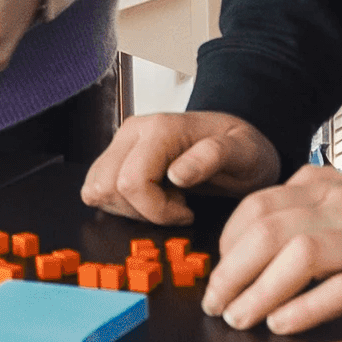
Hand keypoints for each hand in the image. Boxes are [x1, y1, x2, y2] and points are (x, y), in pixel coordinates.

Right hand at [84, 108, 280, 223]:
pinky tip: (154, 198)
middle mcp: (133, 131)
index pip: (131, 182)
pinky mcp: (117, 157)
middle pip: (106, 187)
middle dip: (141, 211)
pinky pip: (99, 189)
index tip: (187, 212)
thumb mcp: (245, 152)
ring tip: (165, 200)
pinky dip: (123, 204)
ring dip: (129, 208)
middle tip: (176, 207)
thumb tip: (177, 174)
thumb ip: (214, 156)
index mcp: (160, 129)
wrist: (239, 142)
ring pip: (97, 190)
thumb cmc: (243, 149)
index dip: (157, 210)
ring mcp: (122, 143)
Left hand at [203, 166, 341, 332]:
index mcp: (334, 188)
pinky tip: (284, 326)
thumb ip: (319, 202)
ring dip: (258, 292)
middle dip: (230, 272)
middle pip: (267, 231)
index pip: (259, 207)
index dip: (227, 244)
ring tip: (242, 320)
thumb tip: (268, 225)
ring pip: (296, 256)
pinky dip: (305, 308)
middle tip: (218, 306)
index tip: (220, 275)